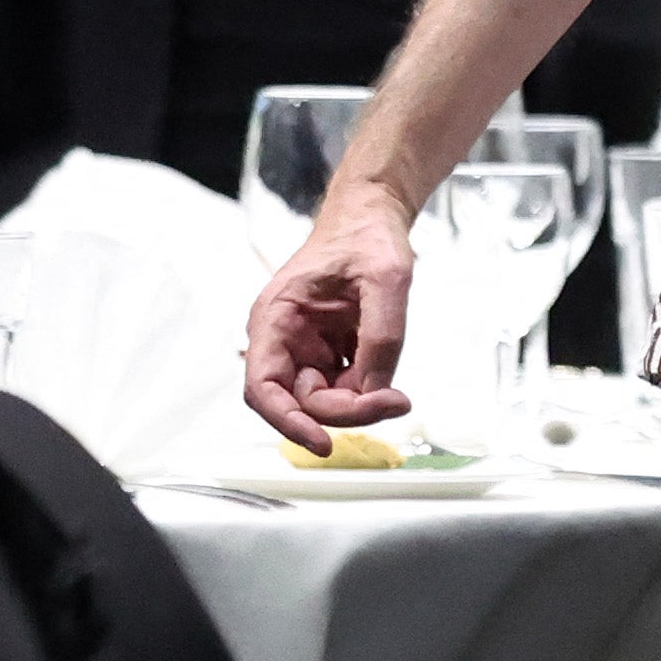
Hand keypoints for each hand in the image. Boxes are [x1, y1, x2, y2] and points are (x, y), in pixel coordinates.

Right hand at [241, 184, 419, 453]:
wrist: (372, 216)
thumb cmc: (368, 236)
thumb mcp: (386, 280)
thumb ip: (381, 338)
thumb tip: (376, 393)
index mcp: (277, 318)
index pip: (264, 387)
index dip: (288, 422)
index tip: (324, 444)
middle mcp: (283, 339)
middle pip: (300, 401)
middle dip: (345, 411)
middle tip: (395, 401)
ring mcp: (304, 349)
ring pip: (323, 401)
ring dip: (358, 404)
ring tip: (396, 391)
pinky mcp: (326, 354)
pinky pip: (341, 389)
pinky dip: (365, 393)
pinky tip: (386, 381)